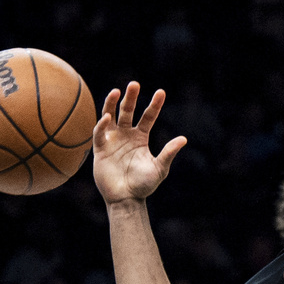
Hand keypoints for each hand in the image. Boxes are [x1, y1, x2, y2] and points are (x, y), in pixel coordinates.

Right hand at [93, 81, 186, 204]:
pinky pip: (100, 133)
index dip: (154, 105)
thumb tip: (184, 139)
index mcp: (141, 138)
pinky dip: (102, 125)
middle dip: (131, 98)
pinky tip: (107, 117)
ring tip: (117, 91)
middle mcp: (126, 135)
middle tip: (134, 84)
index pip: (148, 116)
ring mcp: (113, 140)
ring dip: (112, 104)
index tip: (161, 92)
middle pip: (128, 111)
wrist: (126, 198)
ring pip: (111, 116)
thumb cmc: (144, 185)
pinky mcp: (100, 148)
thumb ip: (169, 153)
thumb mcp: (160, 168)